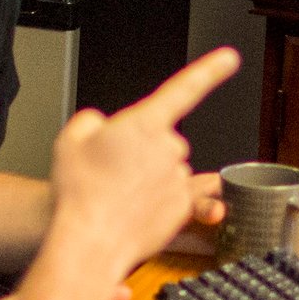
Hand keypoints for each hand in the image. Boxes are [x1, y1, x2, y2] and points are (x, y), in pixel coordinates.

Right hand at [46, 49, 239, 281]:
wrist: (89, 241)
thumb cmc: (79, 191)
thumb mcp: (69, 140)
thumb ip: (90, 122)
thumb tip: (101, 127)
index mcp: (145, 123)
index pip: (185, 88)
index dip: (210, 70)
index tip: (230, 58)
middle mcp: (170, 149)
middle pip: (161, 141)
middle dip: (140, 152)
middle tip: (110, 171)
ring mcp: (179, 180)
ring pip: (166, 171)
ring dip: (146, 179)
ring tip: (116, 195)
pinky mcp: (183, 209)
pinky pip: (172, 197)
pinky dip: (154, 203)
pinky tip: (130, 211)